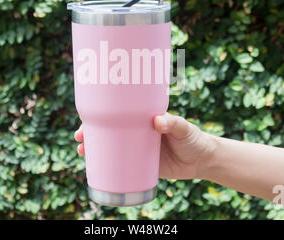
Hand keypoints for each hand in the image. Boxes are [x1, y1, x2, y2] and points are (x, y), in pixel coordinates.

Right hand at [74, 113, 215, 179]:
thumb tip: (158, 120)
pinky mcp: (142, 166)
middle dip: (91, 133)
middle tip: (79, 138)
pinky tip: (97, 170)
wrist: (203, 161)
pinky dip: (108, 167)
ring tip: (82, 152)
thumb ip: (174, 123)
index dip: (100, 115)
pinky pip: (121, 166)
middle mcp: (137, 132)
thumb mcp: (185, 129)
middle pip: (109, 130)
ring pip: (111, 148)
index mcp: (143, 119)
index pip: (118, 113)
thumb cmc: (194, 139)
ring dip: (95, 150)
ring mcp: (137, 150)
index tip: (86, 120)